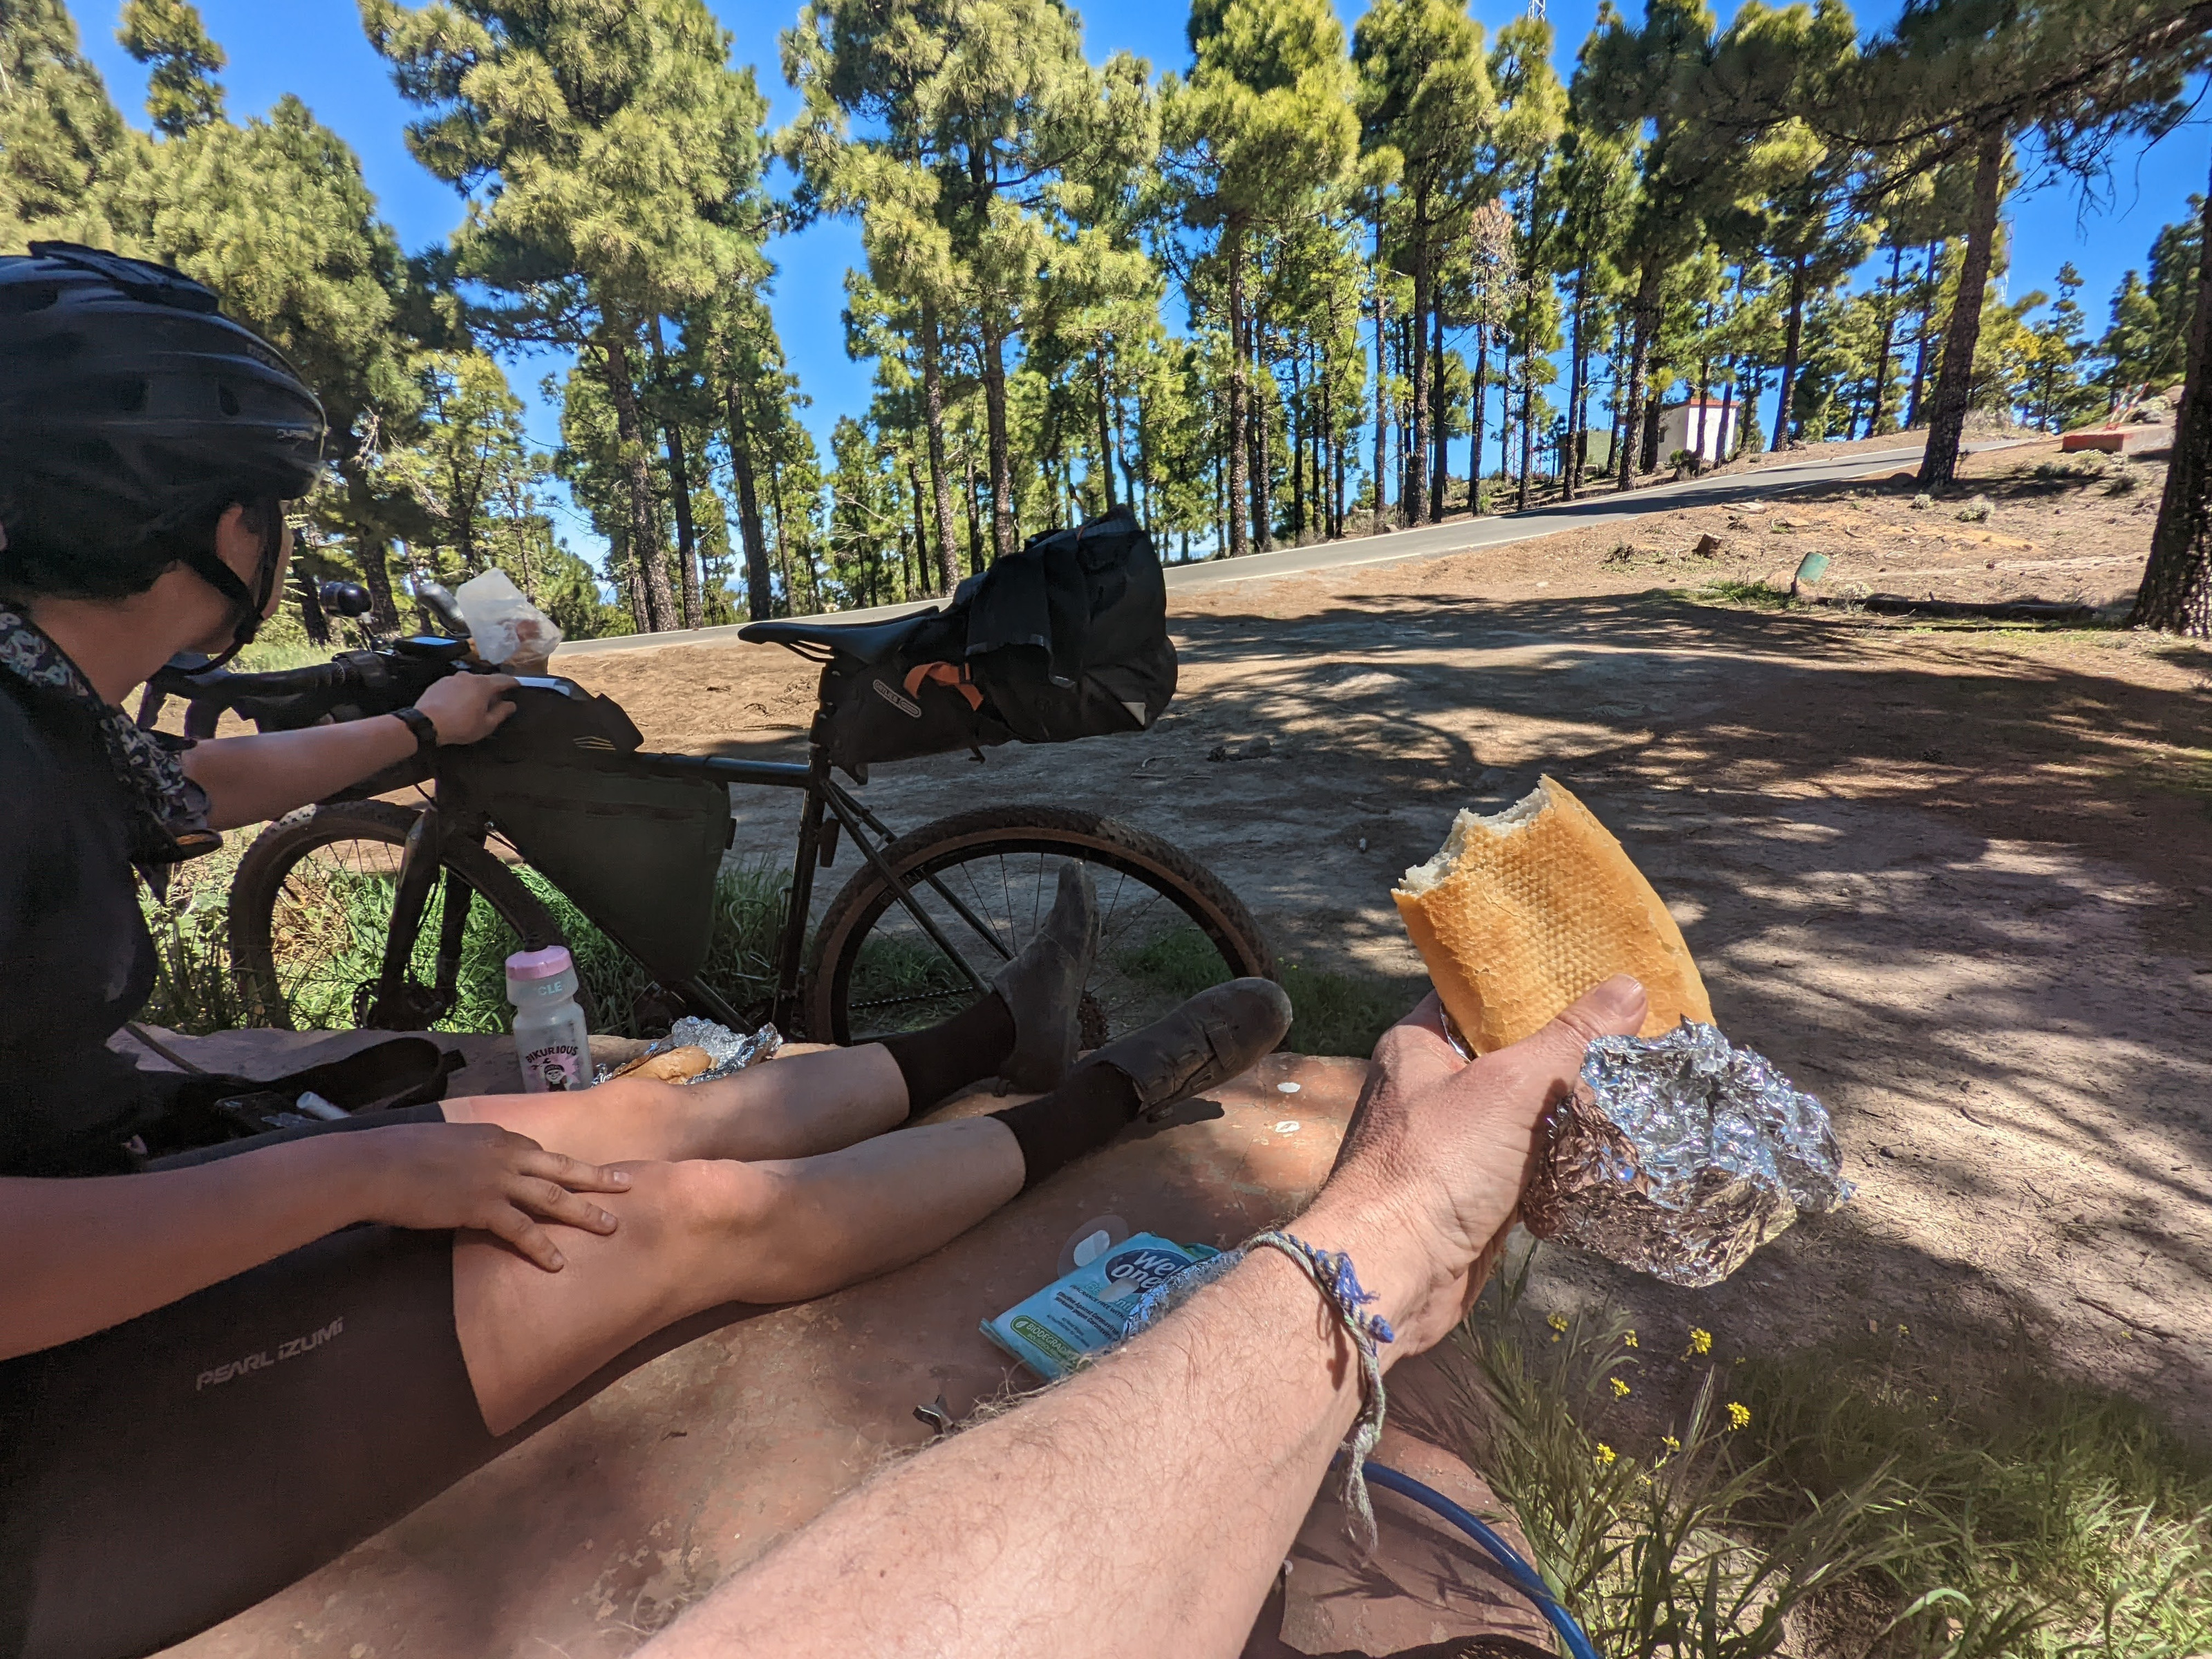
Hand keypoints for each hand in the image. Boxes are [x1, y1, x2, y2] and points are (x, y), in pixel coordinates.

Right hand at [343, 1121, 632, 1269]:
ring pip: (554, 1196)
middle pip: (563, 1167)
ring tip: (613, 1227)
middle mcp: (504, 1153)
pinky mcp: (482, 1206)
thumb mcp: (443, 1143)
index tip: (579, 1174)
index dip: (559, 1166)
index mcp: (496, 1135)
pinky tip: (559, 1264)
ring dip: (586, 1213)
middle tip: (628, 1185)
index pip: (538, 1151)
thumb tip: (466, 1167)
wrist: (376, 1164)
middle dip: (598, 1177)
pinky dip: (543, 1247)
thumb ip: (466, 1153)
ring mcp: (497, 1179)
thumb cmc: (398, 1154)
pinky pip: (522, 1230)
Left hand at [414, 672, 516, 744]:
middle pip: (486, 680)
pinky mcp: (439, 683)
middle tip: (495, 703)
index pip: (503, 679)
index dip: (513, 683)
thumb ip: (501, 713)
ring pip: (470, 683)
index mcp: (483, 685)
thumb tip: (511, 705)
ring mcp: (452, 678)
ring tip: (474, 706)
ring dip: (475, 692)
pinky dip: (461, 693)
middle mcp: (468, 676)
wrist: (426, 723)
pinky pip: (456, 686)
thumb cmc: (459, 725)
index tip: (517, 685)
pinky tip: (458, 705)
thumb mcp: (486, 724)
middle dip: (492, 690)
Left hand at [1298, 976, 1647, 1359]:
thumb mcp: (1509, 1086)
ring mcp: (1452, 1144)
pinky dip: (1563, 1162)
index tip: (1597, 975)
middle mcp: (1430, 1088)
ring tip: (1636, 1085)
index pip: (1481, 997)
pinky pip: (1528, 1165)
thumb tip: (1630, 987)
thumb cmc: (1433, 1166)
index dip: (1535, 984)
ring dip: (1572, 1111)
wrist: (1392, 1272)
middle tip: (1635, 1033)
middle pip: (1512, 1055)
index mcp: (1418, 1043)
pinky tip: (1611, 1150)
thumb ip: (1570, 1038)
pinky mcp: (1473, 1193)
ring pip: (1525, 1114)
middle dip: (1567, 1053)